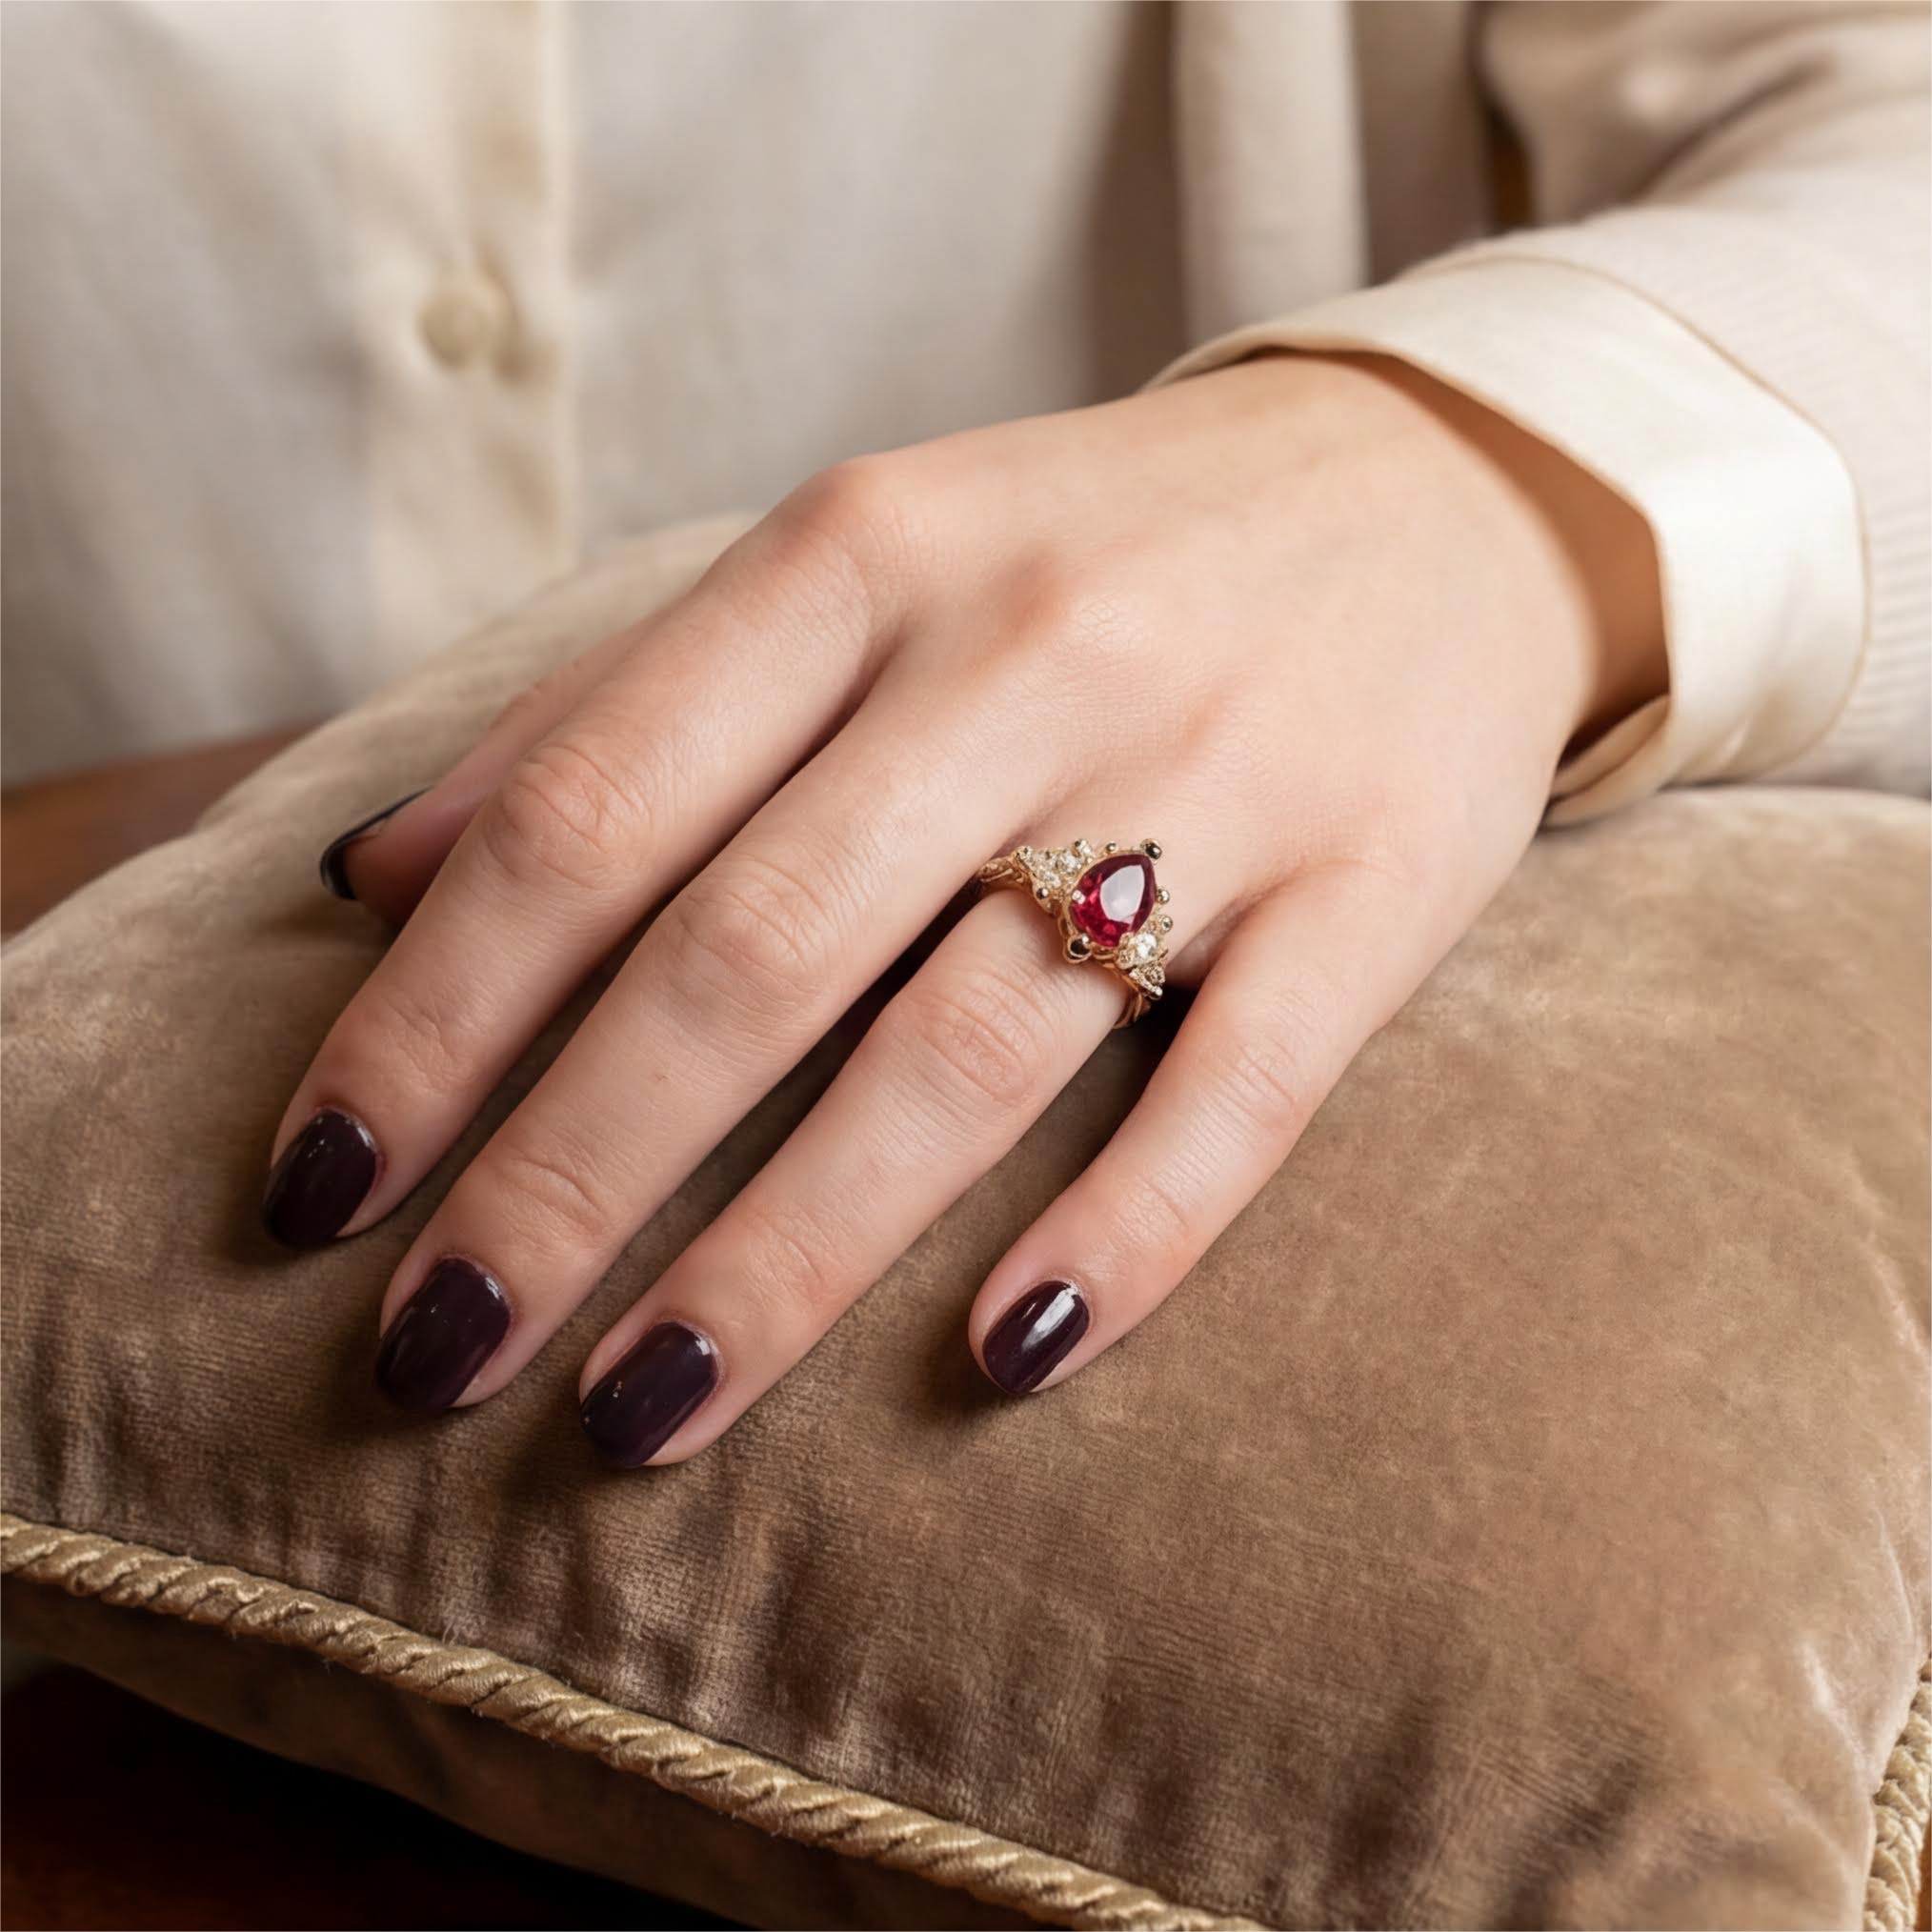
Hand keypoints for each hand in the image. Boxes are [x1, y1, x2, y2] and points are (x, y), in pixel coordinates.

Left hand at [264, 353, 1662, 1463]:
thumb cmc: (1091, 556)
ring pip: (967, 1050)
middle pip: (749, 953)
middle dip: (564, 1176)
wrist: (1433, 493)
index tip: (321, 1190)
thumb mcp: (852, 561)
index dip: (434, 1018)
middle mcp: (1023, 654)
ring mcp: (1216, 775)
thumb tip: (374, 883)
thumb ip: (622, 708)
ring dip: (784, 1256)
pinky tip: (992, 1364)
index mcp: (860, 558)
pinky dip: (1118, 1241)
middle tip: (435, 1352)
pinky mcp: (1376, 888)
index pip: (590, 812)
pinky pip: (1238, 1097)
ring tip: (637, 1410)